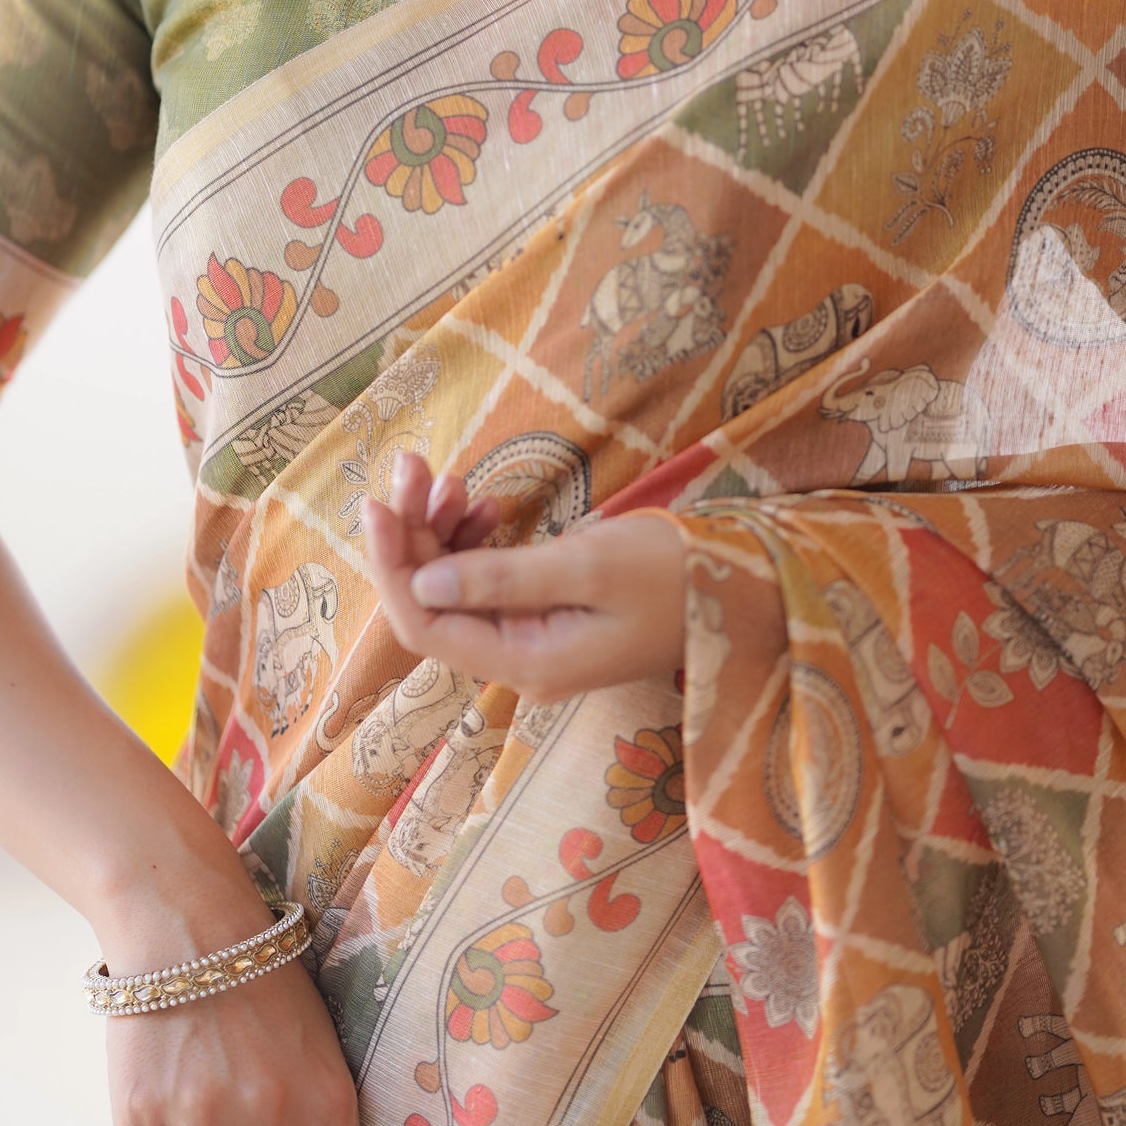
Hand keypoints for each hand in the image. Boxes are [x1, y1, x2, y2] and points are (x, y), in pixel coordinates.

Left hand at [364, 452, 686, 703]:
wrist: (747, 588)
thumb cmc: (677, 574)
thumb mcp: (590, 566)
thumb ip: (503, 578)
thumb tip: (423, 582)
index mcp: (525, 661)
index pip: (426, 624)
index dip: (393, 565)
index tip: (378, 502)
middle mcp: (519, 661)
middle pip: (434, 603)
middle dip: (414, 534)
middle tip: (415, 464)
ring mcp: (532, 640)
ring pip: (457, 587)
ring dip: (442, 531)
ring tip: (448, 476)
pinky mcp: (548, 617)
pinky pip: (489, 581)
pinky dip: (476, 541)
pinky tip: (485, 505)